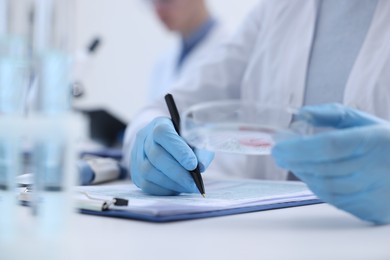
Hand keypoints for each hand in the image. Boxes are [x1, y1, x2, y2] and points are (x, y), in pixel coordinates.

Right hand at [131, 117, 213, 195]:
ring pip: (148, 172)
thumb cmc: (185, 138)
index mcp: (159, 124)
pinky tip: (176, 188)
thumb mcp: (197, 137)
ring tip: (187, 187)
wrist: (167, 143)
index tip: (193, 165)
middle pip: (156, 156)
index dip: (178, 150)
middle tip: (194, 183)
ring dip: (171, 183)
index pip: (163, 134)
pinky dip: (163, 189)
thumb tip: (201, 166)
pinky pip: (146, 184)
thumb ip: (201, 149)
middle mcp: (144, 137)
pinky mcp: (135, 171)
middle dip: (177, 173)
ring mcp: (136, 155)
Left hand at [272, 104, 389, 223]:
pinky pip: (334, 200)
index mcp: (373, 141)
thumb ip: (330, 114)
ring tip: (291, 162)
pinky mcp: (371, 209)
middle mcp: (374, 169)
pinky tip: (310, 175)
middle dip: (293, 160)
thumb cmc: (385, 142)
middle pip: (323, 168)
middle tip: (278, 153)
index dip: (299, 148)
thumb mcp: (362, 121)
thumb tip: (299, 114)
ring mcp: (374, 192)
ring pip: (326, 186)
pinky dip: (316, 187)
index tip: (279, 145)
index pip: (329, 146)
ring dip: (303, 173)